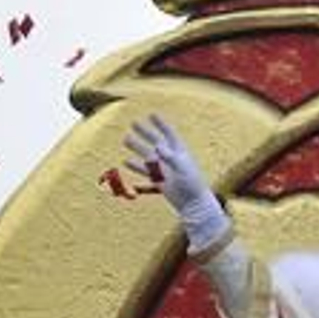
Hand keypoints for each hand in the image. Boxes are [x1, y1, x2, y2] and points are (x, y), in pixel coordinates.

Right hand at [123, 114, 229, 248]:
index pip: (169, 133)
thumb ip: (170, 156)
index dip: (160, 123)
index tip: (151, 114)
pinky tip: (126, 161)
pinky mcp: (159, 179)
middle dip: (145, 132)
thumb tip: (157, 145)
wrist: (193, 203)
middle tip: (133, 123)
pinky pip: (145, 170)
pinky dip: (136, 166)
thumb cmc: (192, 184)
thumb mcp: (182, 167)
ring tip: (125, 138)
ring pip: (147, 154)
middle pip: (155, 140)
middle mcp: (170, 157)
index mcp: (179, 151)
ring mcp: (164, 168)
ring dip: (137, 146)